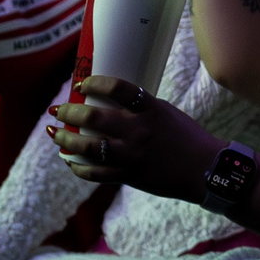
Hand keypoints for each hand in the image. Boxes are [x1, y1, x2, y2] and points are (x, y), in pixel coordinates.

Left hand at [52, 77, 221, 199]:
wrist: (204, 170)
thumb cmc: (187, 138)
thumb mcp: (166, 113)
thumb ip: (141, 109)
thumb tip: (110, 104)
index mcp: (151, 110)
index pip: (118, 88)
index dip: (95, 82)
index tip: (82, 84)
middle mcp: (138, 131)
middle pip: (93, 118)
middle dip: (69, 112)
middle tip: (58, 110)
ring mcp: (131, 155)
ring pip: (86, 147)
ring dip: (65, 139)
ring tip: (55, 133)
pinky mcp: (128, 176)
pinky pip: (95, 173)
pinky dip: (78, 167)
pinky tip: (70, 161)